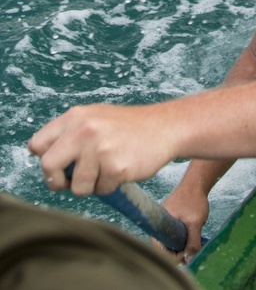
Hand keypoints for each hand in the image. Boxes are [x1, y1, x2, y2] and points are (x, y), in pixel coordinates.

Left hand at [28, 103, 175, 195]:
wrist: (167, 127)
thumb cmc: (130, 127)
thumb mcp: (96, 118)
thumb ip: (70, 134)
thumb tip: (46, 161)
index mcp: (76, 117)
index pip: (37, 144)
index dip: (45, 159)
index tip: (60, 165)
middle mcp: (84, 130)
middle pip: (48, 166)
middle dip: (58, 180)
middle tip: (71, 182)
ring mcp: (100, 149)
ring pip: (77, 185)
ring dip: (91, 185)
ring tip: (108, 170)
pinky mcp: (116, 167)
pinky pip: (101, 190)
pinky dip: (111, 185)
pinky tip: (123, 169)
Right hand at [156, 182, 210, 262]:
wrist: (197, 182)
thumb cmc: (194, 200)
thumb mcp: (195, 223)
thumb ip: (192, 242)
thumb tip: (189, 259)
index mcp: (158, 227)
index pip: (159, 251)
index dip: (173, 256)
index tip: (186, 253)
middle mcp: (158, 226)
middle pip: (165, 247)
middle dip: (178, 251)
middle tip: (192, 249)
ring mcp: (164, 222)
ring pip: (170, 241)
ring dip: (182, 244)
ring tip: (193, 239)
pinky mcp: (171, 220)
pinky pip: (174, 234)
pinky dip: (183, 237)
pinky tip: (193, 234)